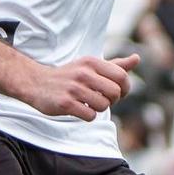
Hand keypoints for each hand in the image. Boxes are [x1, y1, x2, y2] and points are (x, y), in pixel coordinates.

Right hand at [23, 53, 139, 120]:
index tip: (118, 92)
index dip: (125, 88)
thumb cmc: (69, 75)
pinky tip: (79, 110)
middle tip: (102, 99)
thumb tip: (137, 58)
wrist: (36, 83)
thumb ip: (115, 65)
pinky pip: (90, 116)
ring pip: (103, 106)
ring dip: (99, 109)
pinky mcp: (65, 103)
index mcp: (92, 62)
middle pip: (115, 93)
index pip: (121, 76)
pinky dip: (88, 116)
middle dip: (112, 100)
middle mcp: (83, 73)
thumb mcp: (90, 66)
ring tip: (88, 104)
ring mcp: (73, 88)